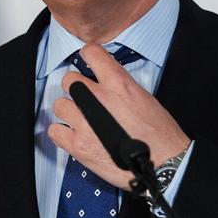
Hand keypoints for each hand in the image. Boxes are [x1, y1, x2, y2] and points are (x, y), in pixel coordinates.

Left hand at [47, 44, 190, 190]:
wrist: (163, 164)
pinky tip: (73, 136)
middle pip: (69, 80)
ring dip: (68, 111)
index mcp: (118, 83)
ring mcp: (85, 123)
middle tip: (84, 100)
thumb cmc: (160, 135)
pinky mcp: (78, 146)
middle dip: (75, 89)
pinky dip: (61, 133)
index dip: (88, 56)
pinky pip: (54, 131)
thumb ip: (120, 88)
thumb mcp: (144, 98)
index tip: (87, 62)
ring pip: (59, 105)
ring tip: (80, 120)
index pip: (91, 53)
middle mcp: (97, 99)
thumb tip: (106, 86)